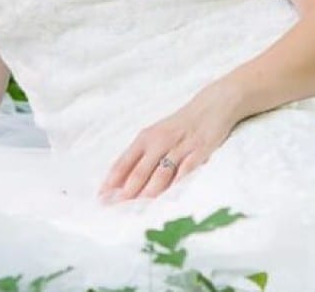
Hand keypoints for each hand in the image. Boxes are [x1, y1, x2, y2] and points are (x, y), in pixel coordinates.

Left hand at [98, 85, 241, 202]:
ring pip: (161, 172)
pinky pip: (187, 170)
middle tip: (116, 208)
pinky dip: (178, 184)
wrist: (213, 104)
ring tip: (139, 209)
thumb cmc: (181, 125)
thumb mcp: (158, 135)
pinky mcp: (200, 150)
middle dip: (127, 191)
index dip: (111, 181)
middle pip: (140, 171)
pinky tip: (171, 197)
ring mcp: (180, 146)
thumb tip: (121, 182)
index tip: (101, 197)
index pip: (124, 162)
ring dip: (149, 192)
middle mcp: (160, 141)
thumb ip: (142, 157)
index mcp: (146, 138)